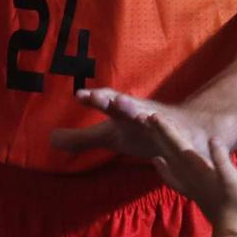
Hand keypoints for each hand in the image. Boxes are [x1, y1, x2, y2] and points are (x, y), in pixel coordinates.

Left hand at [49, 88, 222, 162]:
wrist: (187, 133)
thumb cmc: (143, 132)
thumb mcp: (111, 137)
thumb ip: (82, 138)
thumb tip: (50, 139)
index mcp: (124, 113)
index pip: (108, 102)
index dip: (95, 98)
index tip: (80, 95)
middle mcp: (143, 114)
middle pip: (132, 107)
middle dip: (123, 103)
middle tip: (113, 101)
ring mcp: (164, 125)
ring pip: (156, 120)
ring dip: (151, 117)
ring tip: (145, 115)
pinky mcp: (180, 139)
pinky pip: (177, 139)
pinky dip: (175, 138)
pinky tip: (175, 141)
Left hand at [136, 112, 236, 236]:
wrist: (232, 226)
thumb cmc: (236, 200)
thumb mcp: (233, 178)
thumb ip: (222, 159)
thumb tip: (213, 139)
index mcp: (198, 166)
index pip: (179, 143)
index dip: (166, 129)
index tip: (153, 116)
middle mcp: (188, 173)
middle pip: (169, 149)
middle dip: (157, 133)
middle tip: (142, 116)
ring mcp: (187, 182)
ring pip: (167, 159)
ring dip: (158, 145)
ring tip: (148, 132)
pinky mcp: (189, 190)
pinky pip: (171, 176)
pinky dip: (162, 167)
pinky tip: (156, 160)